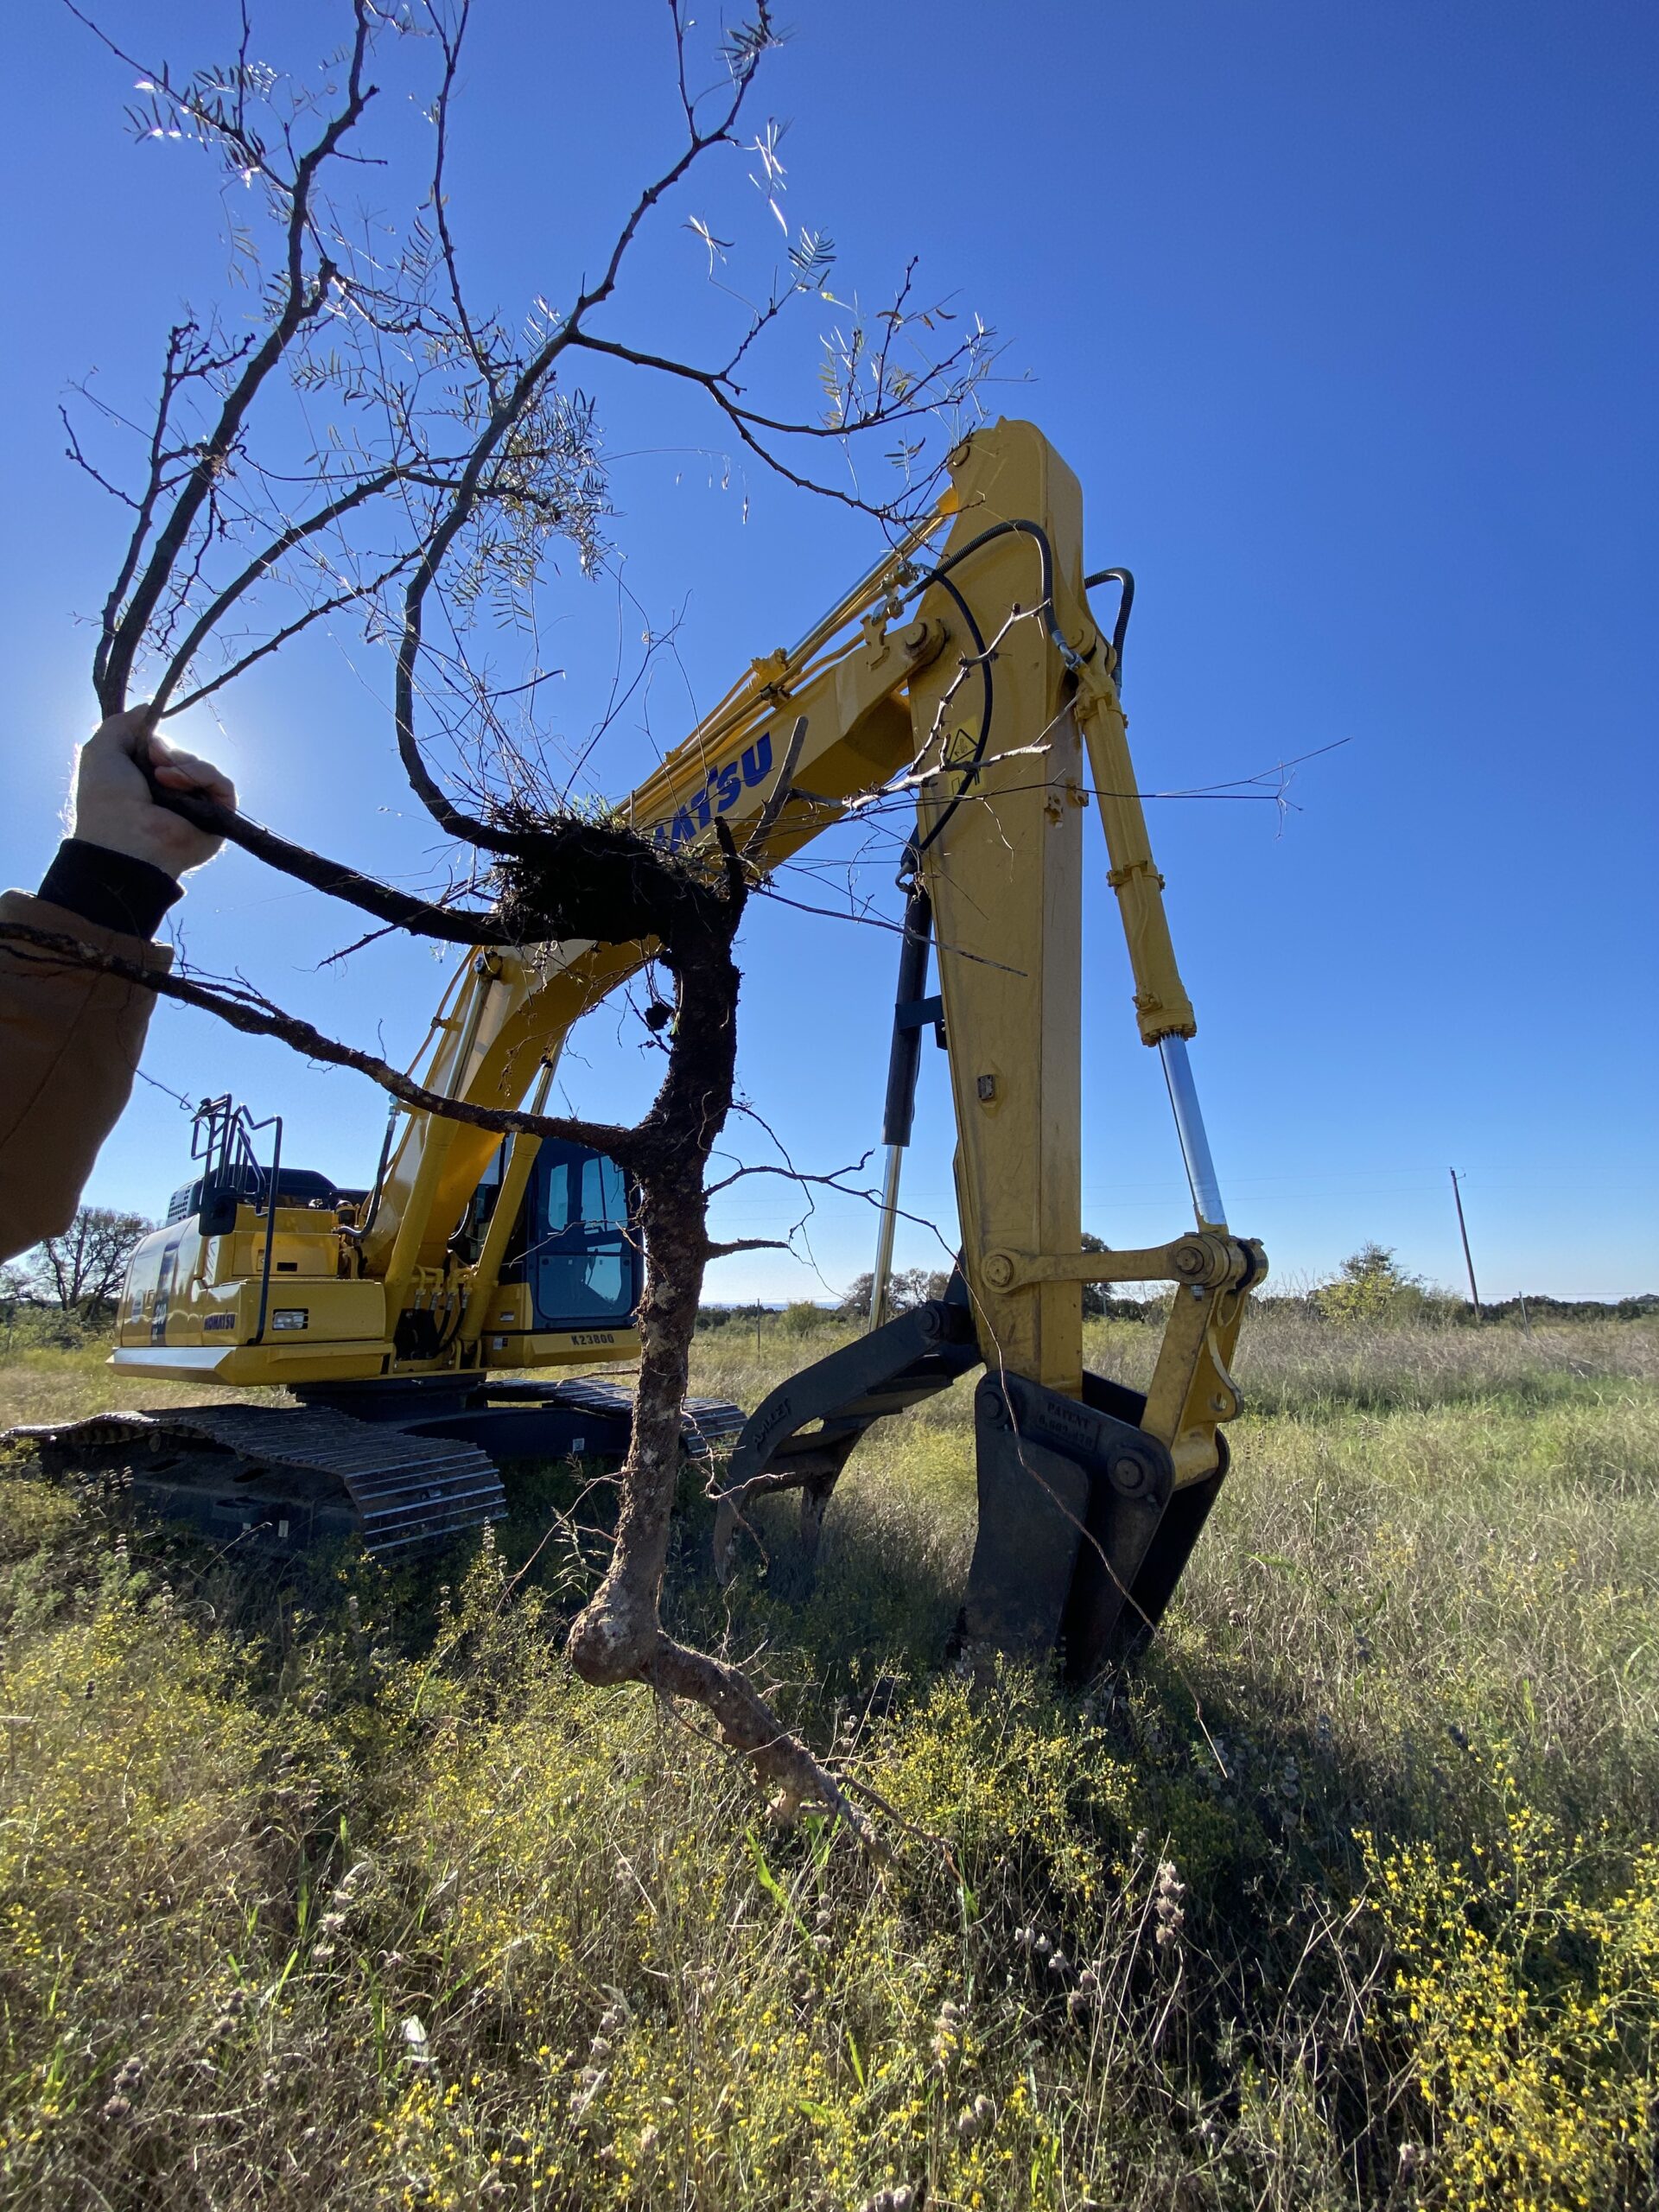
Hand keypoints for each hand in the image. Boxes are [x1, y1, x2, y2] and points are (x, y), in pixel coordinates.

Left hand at [71, 704, 236, 876]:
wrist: (125, 837)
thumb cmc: (106, 798)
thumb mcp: (102, 748)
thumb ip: (122, 724)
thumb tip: (149, 708)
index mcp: (145, 782)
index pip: (163, 750)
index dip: (157, 741)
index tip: (147, 741)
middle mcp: (171, 795)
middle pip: (184, 755)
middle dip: (170, 752)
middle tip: (153, 758)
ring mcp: (195, 807)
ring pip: (203, 767)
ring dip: (183, 764)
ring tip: (162, 778)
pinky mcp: (217, 817)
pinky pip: (222, 784)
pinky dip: (203, 776)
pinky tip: (179, 784)